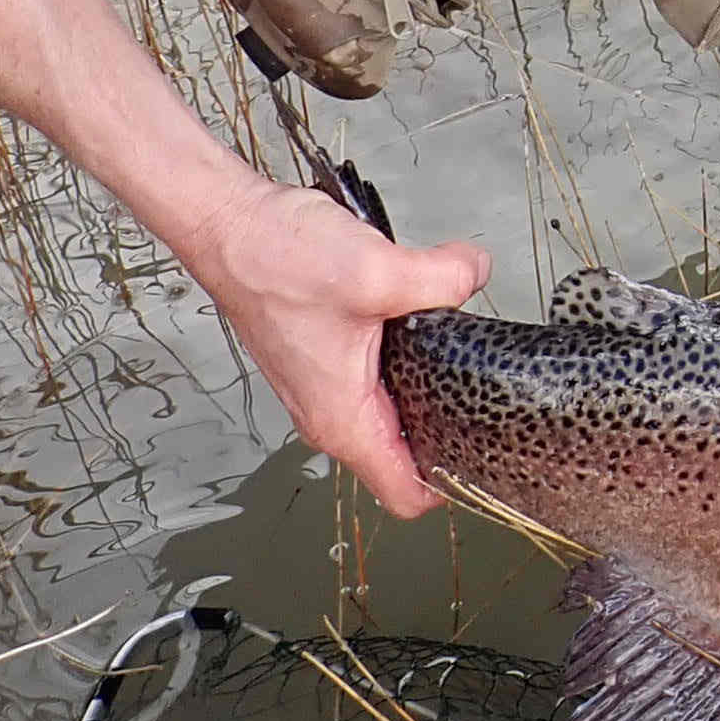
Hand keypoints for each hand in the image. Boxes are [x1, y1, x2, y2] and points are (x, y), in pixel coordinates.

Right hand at [184, 178, 487, 516]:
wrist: (231, 226)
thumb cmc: (275, 260)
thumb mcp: (377, 271)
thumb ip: (442, 279)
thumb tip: (476, 274)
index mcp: (342, 418)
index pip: (405, 494)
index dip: (451, 482)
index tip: (487, 453)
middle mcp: (329, 413)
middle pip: (405, 454)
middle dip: (447, 427)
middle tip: (486, 391)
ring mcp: (323, 388)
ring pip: (391, 411)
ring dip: (424, 385)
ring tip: (454, 351)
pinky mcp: (324, 358)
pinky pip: (376, 378)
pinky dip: (402, 357)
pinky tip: (418, 321)